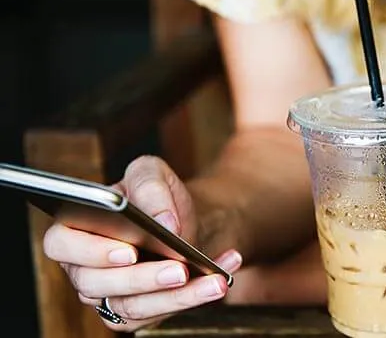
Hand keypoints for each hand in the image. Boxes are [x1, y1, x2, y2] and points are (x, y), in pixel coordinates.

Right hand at [42, 156, 242, 331]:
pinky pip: (159, 314)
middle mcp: (84, 268)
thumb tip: (163, 222)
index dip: (91, 251)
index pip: (61, 245)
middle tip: (179, 269)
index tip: (130, 250)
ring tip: (214, 281)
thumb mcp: (153, 174)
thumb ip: (151, 187)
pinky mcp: (135, 313)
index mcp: (75, 229)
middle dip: (142, 278)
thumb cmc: (157, 197)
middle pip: (97, 284)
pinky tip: (220, 278)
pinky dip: (195, 297)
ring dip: (177, 296)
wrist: (185, 220)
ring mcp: (108, 295)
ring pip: (132, 307)